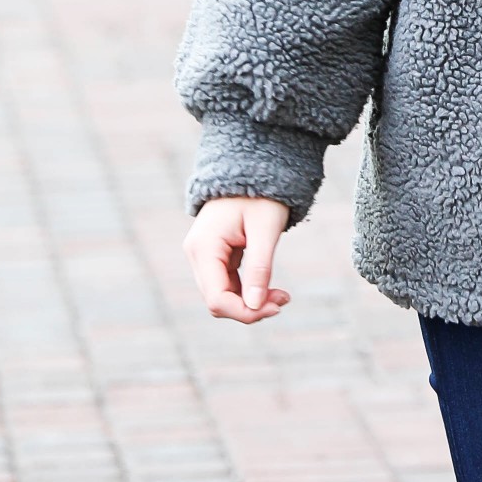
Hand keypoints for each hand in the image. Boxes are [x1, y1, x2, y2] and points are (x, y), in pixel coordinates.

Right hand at [185, 194, 291, 322]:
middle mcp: (197, 254)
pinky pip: (227, 285)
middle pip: (217, 301)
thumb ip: (259, 268)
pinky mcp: (215, 257)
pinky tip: (270, 289)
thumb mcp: (265, 229)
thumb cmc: (261, 195)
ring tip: (282, 295)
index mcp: (204, 247)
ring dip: (250, 302)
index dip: (245, 312)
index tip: (277, 306)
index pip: (217, 299)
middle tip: (284, 299)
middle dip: (250, 308)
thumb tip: (255, 305)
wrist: (252, 169)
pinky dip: (248, 291)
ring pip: (222, 296)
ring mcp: (204, 256)